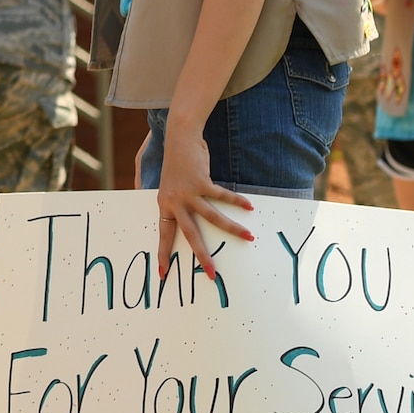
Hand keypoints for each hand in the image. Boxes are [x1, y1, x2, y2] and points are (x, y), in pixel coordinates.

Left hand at [155, 116, 252, 279]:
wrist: (179, 139)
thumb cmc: (177, 164)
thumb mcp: (169, 186)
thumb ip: (173, 202)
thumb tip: (181, 217)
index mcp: (164, 205)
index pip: (164, 235)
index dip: (164, 254)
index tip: (163, 273)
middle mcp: (174, 202)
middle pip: (190, 234)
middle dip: (202, 255)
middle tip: (211, 274)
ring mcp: (188, 193)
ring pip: (212, 218)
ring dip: (232, 229)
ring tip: (249, 237)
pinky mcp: (201, 182)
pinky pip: (222, 196)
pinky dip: (237, 201)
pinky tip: (249, 206)